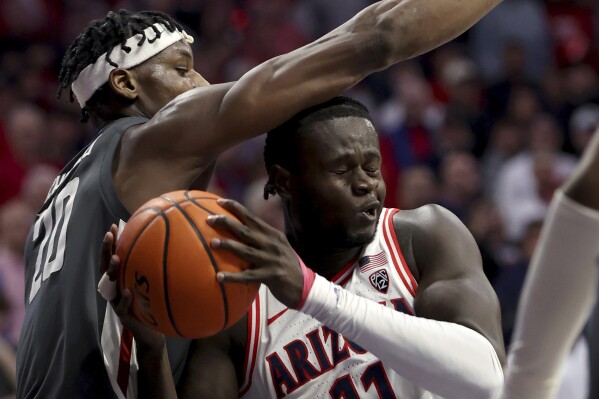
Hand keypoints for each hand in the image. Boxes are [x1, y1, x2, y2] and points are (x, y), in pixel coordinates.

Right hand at [100, 224, 165, 357]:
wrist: (152, 333)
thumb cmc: (152, 305)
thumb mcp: (152, 285)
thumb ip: (153, 270)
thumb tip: (170, 245)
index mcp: (121, 279)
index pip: (112, 257)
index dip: (111, 243)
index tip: (114, 226)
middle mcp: (116, 288)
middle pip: (105, 266)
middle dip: (106, 250)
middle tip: (109, 235)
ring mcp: (117, 302)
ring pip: (110, 285)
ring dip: (112, 270)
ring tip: (116, 258)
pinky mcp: (124, 316)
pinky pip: (122, 307)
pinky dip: (124, 299)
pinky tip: (128, 292)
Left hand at [207, 199, 303, 308]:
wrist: (306, 286)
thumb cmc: (286, 265)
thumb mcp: (278, 247)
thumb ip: (263, 238)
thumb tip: (239, 231)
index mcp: (272, 234)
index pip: (251, 217)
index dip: (235, 208)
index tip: (218, 202)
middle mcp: (271, 244)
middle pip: (245, 230)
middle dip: (227, 223)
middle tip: (209, 219)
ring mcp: (271, 260)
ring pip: (245, 250)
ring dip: (228, 246)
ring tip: (212, 243)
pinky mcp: (271, 276)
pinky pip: (248, 276)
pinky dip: (233, 277)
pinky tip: (219, 277)